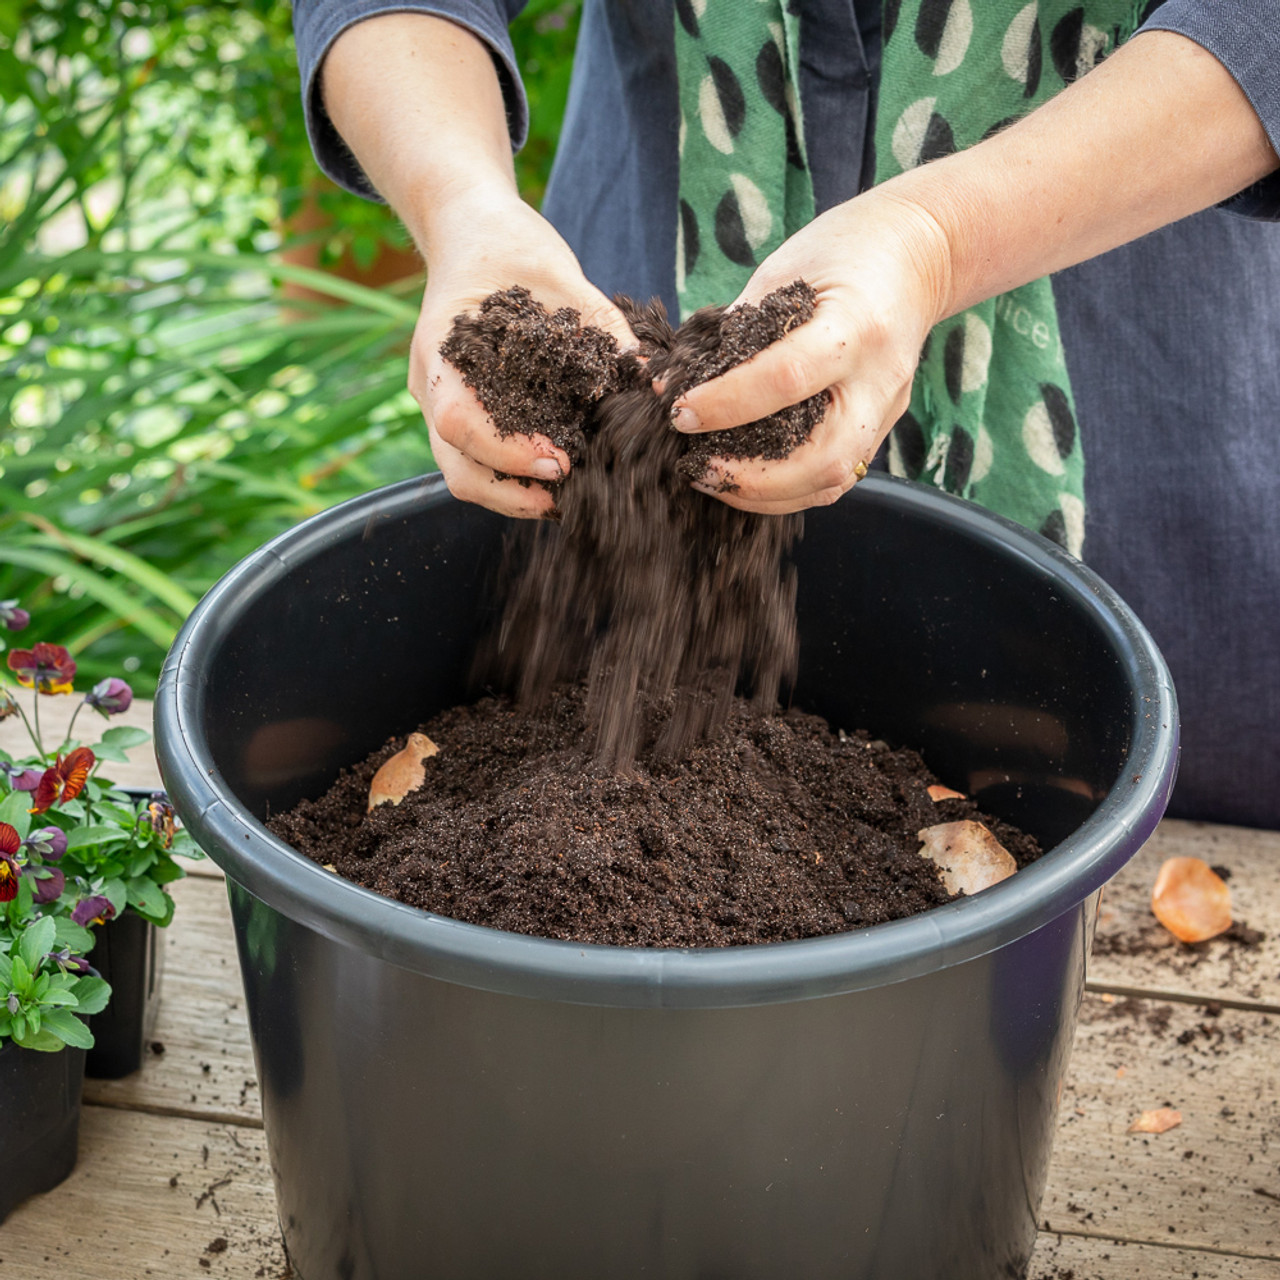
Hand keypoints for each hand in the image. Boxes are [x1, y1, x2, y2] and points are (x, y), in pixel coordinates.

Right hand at [412, 190, 636, 517]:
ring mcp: (442, 403)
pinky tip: (561, 472)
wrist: (470, 229)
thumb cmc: (508, 244)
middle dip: (514, 493)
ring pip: (465, 475)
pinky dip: (517, 477)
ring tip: (570, 493)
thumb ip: (601, 323)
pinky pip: (480, 462)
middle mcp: (431, 385)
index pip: (458, 421)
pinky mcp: (463, 412)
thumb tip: (651, 376)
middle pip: (456, 468)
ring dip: (515, 494)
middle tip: (571, 492)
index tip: (561, 460)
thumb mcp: (557, 271)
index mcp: (440, 348)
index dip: (508, 451)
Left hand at [669, 188, 951, 513]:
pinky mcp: (882, 428)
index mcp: (856, 326)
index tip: (681, 414)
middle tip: (698, 467)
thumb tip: (669, 386)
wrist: (919, 254)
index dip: (726, 405)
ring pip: (831, 481)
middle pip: (821, 458)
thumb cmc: (840, 253)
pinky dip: (788, 489)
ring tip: (714, 478)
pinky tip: (746, 479)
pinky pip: (836, 476)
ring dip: (766, 494)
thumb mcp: (782, 275)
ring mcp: (887, 411)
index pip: (785, 379)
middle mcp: (879, 379)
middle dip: (751, 478)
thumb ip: (732, 334)